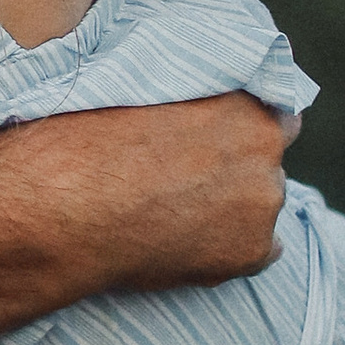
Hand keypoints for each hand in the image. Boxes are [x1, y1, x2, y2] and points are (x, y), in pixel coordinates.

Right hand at [106, 93, 291, 289]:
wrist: (69, 206)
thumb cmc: (91, 142)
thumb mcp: (142, 93)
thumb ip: (187, 100)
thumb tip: (191, 111)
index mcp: (241, 101)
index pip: (275, 111)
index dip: (246, 126)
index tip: (224, 137)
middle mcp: (265, 147)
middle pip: (270, 157)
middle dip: (241, 166)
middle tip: (194, 177)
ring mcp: (262, 201)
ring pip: (262, 202)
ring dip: (238, 206)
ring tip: (183, 213)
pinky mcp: (250, 250)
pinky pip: (264, 251)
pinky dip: (237, 248)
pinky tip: (198, 244)